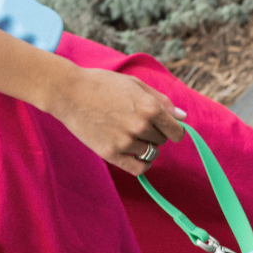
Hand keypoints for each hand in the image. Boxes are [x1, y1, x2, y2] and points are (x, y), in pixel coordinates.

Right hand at [47, 67, 186, 174]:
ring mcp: (125, 142)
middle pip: (162, 141)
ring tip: (128, 133)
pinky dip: (142, 165)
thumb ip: (161, 101)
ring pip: (150, 153)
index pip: (176, 131)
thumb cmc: (102, 84)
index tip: (164, 127)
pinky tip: (137, 156)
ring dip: (144, 146)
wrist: (69, 92)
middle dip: (155, 133)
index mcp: (150, 107)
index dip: (173, 129)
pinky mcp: (111, 154)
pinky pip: (138, 168)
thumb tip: (183, 117)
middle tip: (135, 122)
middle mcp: (141, 126)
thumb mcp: (135, 84)